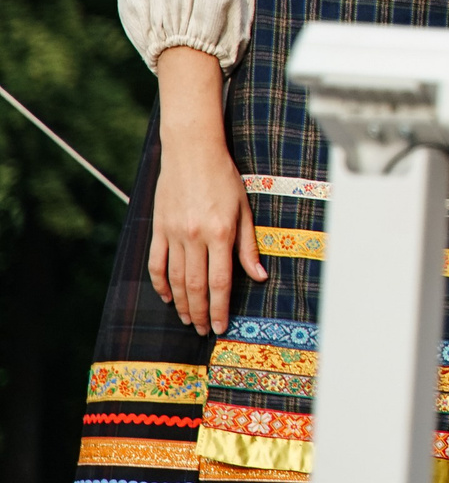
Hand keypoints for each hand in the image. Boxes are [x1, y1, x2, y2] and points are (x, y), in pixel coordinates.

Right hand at [148, 51, 264, 336]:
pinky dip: (160, 284)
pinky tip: (167, 297)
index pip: (221, 282)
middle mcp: (194, 237)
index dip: (220, 308)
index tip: (220, 326)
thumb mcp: (245, 208)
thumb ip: (249, 245)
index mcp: (220, 233)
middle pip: (196, 286)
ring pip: (175, 280)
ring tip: (187, 319)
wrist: (191, 151)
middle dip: (200, 313)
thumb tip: (259, 276)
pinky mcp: (158, 229)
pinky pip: (156, 264)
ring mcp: (173, 234)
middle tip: (202, 330)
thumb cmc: (224, 177)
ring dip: (181, 304)